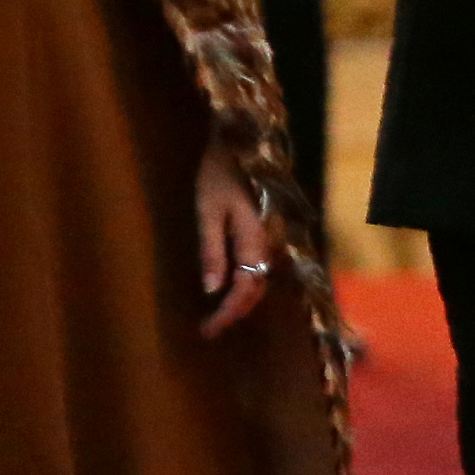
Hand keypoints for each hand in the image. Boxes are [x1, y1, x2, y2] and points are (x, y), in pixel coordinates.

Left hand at [195, 142, 273, 337]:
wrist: (239, 144)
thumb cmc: (219, 174)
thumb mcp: (208, 212)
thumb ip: (212, 250)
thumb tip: (212, 290)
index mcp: (254, 241)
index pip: (244, 290)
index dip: (227, 313)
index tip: (208, 330)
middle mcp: (266, 245)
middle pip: (255, 290)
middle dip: (233, 314)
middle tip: (209, 331)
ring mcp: (267, 239)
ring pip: (258, 281)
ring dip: (239, 303)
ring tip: (217, 318)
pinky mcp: (261, 233)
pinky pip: (256, 268)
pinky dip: (242, 286)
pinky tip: (227, 290)